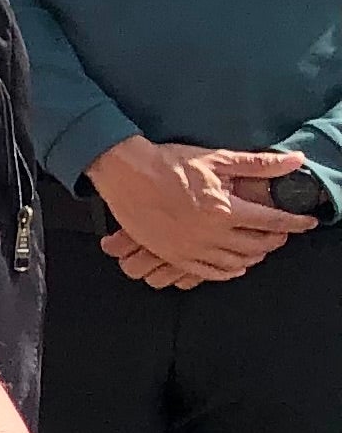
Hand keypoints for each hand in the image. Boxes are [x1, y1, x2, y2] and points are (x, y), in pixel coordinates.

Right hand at [87, 137, 315, 285]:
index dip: (295, 223)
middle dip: (276, 240)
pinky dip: (228, 271)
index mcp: (224, 209)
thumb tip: (295, 160)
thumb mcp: (216, 159)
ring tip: (260, 247)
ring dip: (254, 255)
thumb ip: (259, 165)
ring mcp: (191, 248)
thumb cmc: (169, 163)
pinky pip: (209, 273)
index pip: (273, 221)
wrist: (126, 173)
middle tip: (281, 233)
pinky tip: (235, 265)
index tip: (306, 222)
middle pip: (258, 245)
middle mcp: (211, 233)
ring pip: (236, 262)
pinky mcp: (174, 255)